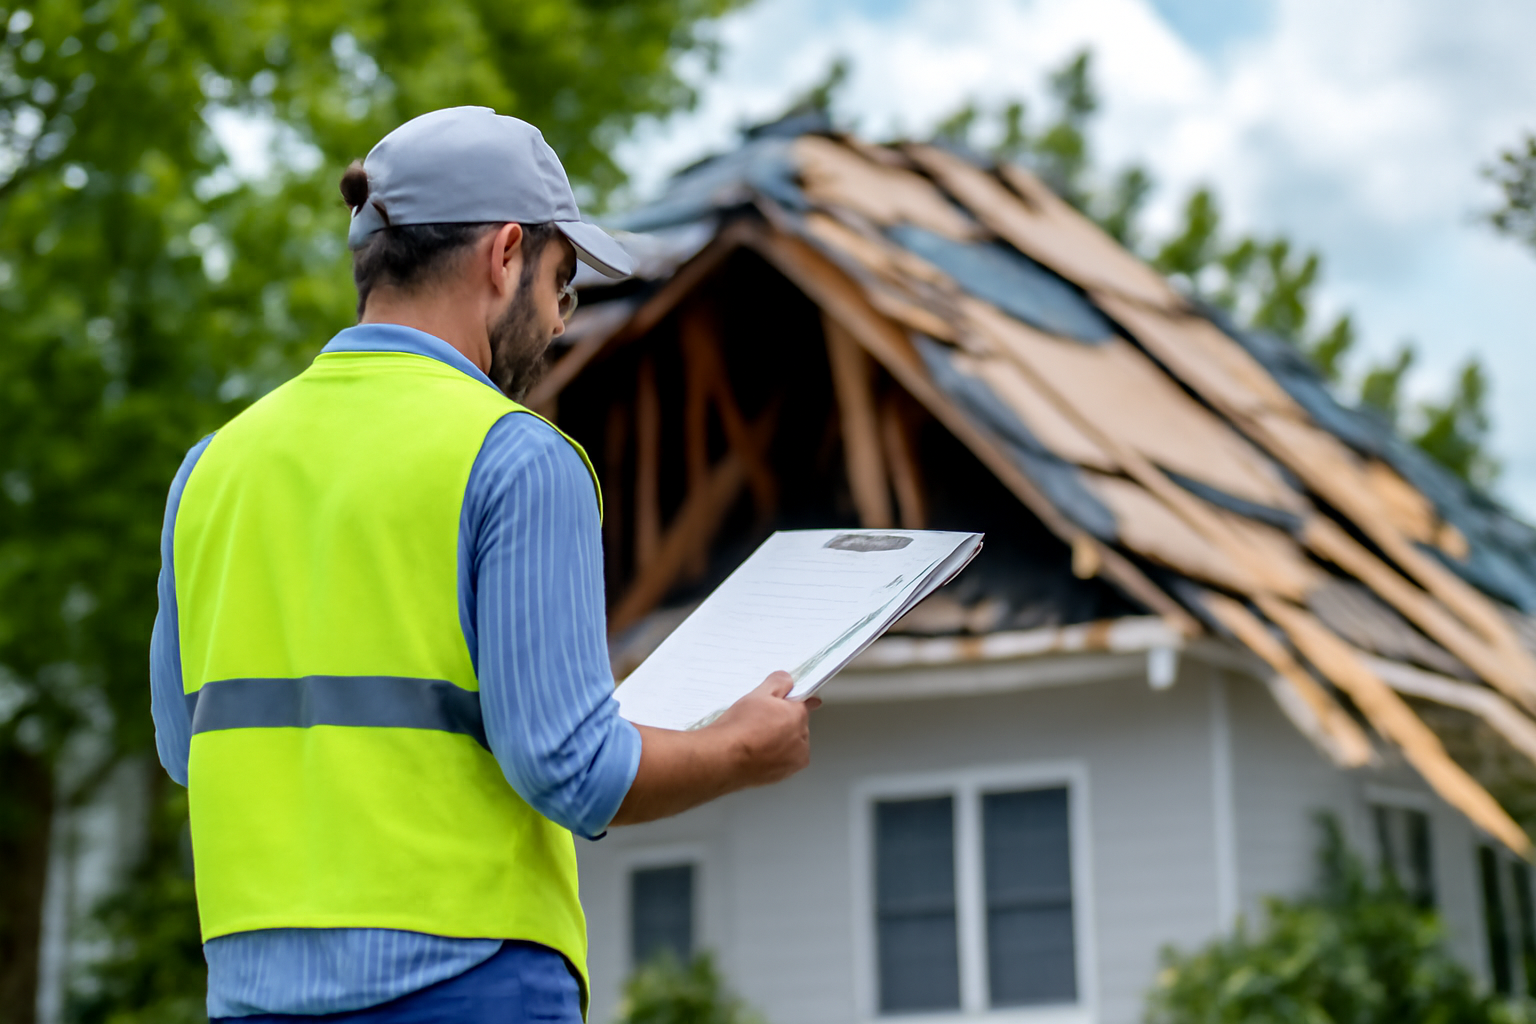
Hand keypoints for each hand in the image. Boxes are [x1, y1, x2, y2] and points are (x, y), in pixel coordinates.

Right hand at [706, 671, 820, 787]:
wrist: (724, 759)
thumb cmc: (739, 729)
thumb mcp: (757, 694)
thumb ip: (778, 682)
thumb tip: (787, 680)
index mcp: (798, 716)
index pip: (803, 704)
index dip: (791, 702)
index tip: (787, 703)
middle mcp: (801, 739)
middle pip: (796, 726)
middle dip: (782, 723)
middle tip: (758, 722)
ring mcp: (793, 760)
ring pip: (790, 745)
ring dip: (779, 742)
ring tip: (754, 739)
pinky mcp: (783, 776)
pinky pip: (782, 762)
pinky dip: (773, 758)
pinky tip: (755, 753)